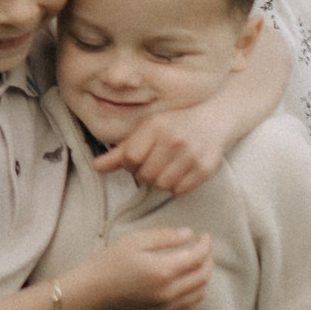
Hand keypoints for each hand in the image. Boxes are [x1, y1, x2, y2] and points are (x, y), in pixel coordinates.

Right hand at [87, 226, 211, 309]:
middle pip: (203, 276)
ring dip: (203, 278)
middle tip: (203, 249)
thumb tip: (188, 234)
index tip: (203, 237)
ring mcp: (166, 308)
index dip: (205, 245)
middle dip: (207, 260)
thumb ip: (165, 236)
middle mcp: (168, 292)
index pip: (197, 257)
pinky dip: (195, 295)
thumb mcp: (134, 241)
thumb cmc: (109, 264)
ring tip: (197, 265)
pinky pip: (188, 308)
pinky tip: (188, 286)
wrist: (92, 293)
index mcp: (163, 271)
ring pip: (199, 294)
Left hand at [96, 88, 238, 200]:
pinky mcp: (205, 168)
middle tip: (153, 164)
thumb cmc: (174, 125)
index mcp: (156, 126)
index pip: (130, 158)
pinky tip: (179, 172)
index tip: (138, 159)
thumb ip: (121, 151)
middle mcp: (174, 139)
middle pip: (145, 175)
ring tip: (166, 168)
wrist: (214, 119)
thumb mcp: (147, 130)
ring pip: (162, 185)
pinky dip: (176, 186)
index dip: (130, 164)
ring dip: (160, 181)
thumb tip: (96, 168)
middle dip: (144, 174)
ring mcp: (191, 154)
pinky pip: (180, 190)